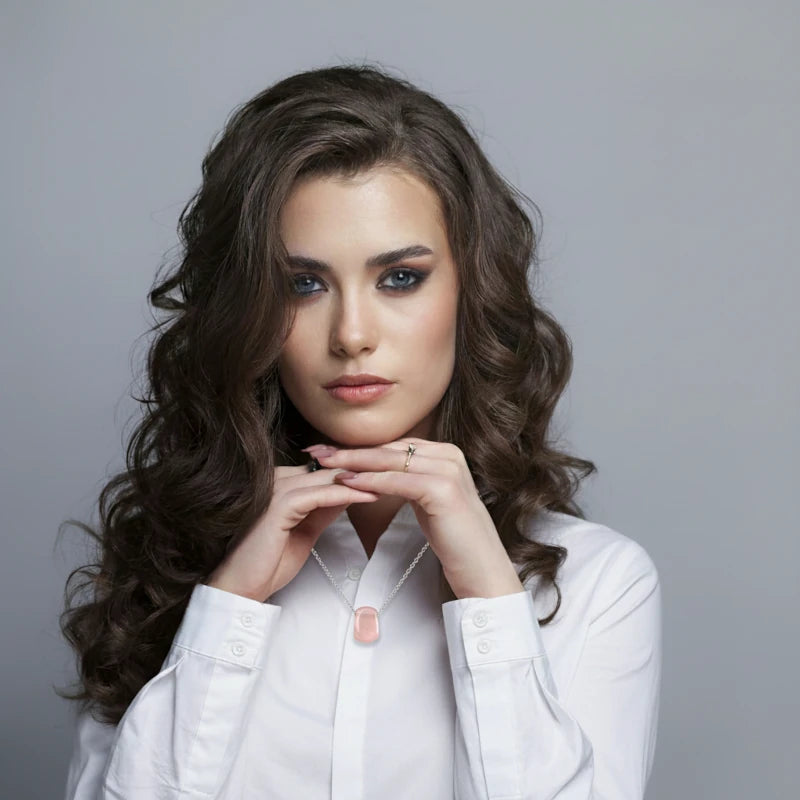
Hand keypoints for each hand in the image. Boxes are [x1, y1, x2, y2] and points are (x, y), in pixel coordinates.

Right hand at [206, 462, 379, 601]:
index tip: (385, 473)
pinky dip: (345, 494)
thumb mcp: (305, 530)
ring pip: (326, 478)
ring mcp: (275, 489)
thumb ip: (322, 509)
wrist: (240, 589)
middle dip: (363, 470)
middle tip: (396, 471)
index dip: (355, 470)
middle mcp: (276, 478)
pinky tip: (368, 496)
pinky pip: (318, 494)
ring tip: (388, 481)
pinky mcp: (277, 505)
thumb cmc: (268, 563)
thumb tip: (347, 493)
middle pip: (328, 467)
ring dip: (360, 479)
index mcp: (280, 482)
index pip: (324, 468)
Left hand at [306, 438, 524, 598]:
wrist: (482, 570)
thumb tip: (375, 472)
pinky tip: (348, 482)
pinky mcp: (443, 489)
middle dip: (350, 451)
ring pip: (390, 462)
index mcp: (446, 453)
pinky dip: (370, 481)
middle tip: (317, 452)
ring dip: (354, 462)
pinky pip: (397, 481)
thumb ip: (410, 480)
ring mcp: (449, 469)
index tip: (330, 451)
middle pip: (390, 449)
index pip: (395, 445)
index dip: (361, 448)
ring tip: (325, 465)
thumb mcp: (428, 501)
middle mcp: (450, 454)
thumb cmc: (454, 539)